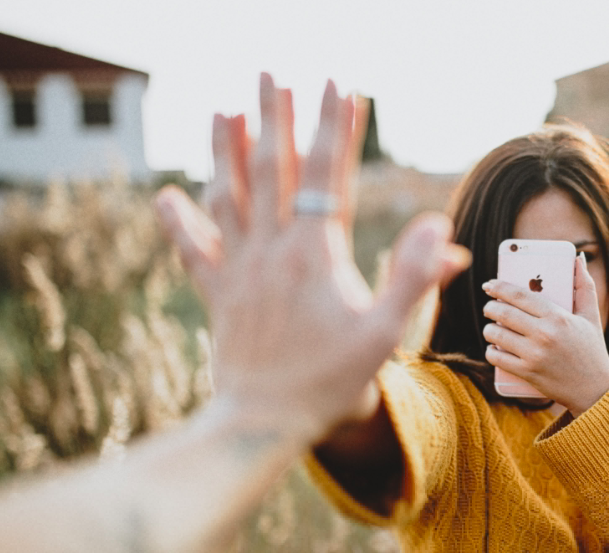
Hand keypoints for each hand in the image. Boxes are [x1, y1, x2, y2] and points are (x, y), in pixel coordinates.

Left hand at [154, 74, 468, 445]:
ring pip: (229, 196)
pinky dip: (178, 221)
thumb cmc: (332, 383)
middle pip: (272, 169)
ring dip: (226, 149)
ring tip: (225, 109)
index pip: (329, 175)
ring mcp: (239, 270)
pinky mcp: (217, 295)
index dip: (336, 127)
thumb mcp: (386, 334)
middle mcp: (272, 250)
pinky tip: (166, 196)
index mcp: (316, 254)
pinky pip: (194, 250)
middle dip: (275, 116)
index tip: (341, 85)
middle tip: (272, 73)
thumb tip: (442, 229)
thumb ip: (415, 278)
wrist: (264, 423)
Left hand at [482, 254, 608, 415]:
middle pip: (503, 313)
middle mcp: (544, 335)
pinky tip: (494, 347)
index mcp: (558, 317)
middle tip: (490, 307)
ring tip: (492, 328)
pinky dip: (491, 351)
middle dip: (490, 307)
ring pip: (496, 334)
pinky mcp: (527, 373)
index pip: (520, 295)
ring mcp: (534, 355)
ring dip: (489, 329)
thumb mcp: (592, 316)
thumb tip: (578, 258)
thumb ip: (584, 285)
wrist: (595, 390)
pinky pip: (496, 357)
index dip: (499, 287)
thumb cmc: (592, 350)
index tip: (489, 285)